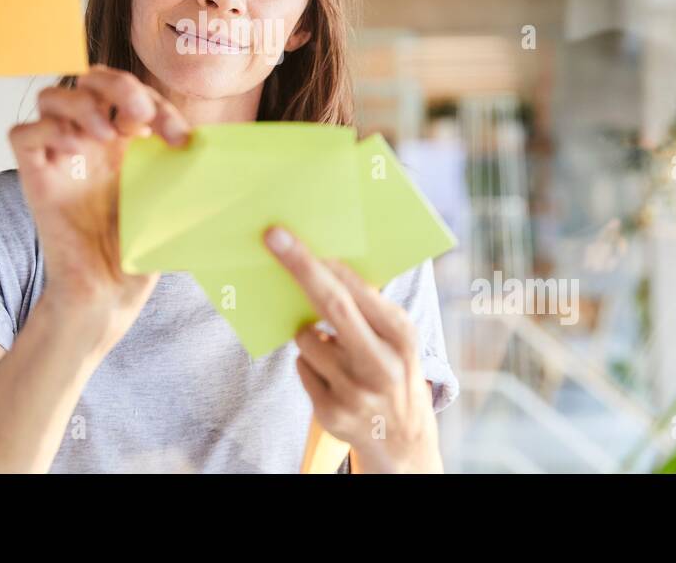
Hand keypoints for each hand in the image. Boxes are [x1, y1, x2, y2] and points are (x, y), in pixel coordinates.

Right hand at [9, 65, 189, 350]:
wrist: (110, 294)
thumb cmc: (140, 252)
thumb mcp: (171, 198)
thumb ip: (182, 166)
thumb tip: (212, 143)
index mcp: (123, 141)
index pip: (130, 94)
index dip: (157, 103)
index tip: (181, 139)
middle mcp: (88, 143)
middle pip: (87, 79)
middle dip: (117, 84)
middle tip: (142, 114)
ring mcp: (60, 158)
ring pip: (50, 97)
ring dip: (82, 103)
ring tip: (107, 134)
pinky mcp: (35, 180)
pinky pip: (22, 134)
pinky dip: (49, 129)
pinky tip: (78, 148)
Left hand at [263, 225, 442, 472]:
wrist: (402, 439)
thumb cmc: (392, 367)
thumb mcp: (396, 336)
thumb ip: (368, 304)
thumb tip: (321, 261)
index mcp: (401, 335)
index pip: (355, 291)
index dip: (319, 262)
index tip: (288, 236)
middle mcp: (382, 364)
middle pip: (331, 306)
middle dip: (299, 267)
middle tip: (272, 238)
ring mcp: (355, 392)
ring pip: (306, 338)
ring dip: (310, 334)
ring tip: (335, 348)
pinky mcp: (331, 414)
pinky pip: (301, 367)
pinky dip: (310, 364)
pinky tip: (332, 376)